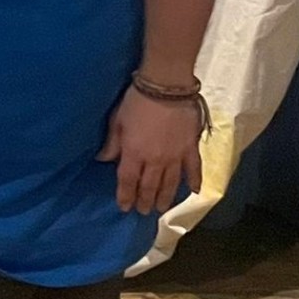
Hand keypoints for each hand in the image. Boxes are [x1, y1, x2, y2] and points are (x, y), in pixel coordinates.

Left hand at [96, 85, 203, 214]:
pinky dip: (195, 181)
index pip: (128, 181)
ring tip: (161, 208)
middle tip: (143, 212)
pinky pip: (194, 169)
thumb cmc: (137, 101)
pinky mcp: (191, 148)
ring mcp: (176, 156)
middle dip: (145, 200)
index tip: (124, 207)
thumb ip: (112, 143)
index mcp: (134, 153)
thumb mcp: (117, 121)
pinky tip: (194, 192)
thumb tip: (104, 160)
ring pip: (171, 183)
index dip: (125, 196)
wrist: (167, 86)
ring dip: (166, 198)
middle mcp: (155, 160)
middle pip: (150, 186)